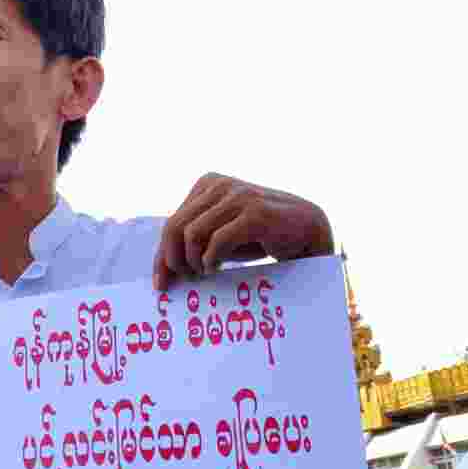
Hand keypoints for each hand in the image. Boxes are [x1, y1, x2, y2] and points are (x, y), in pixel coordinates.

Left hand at [153, 173, 333, 290]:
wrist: (307, 232)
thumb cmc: (259, 236)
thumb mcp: (220, 235)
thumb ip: (193, 242)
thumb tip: (163, 270)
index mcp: (207, 184)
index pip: (171, 223)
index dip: (162, 256)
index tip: (161, 284)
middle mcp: (219, 184)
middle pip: (174, 228)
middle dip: (174, 261)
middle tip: (186, 280)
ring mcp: (237, 196)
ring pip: (191, 234)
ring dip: (194, 262)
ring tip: (206, 273)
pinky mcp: (254, 213)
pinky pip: (217, 241)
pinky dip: (211, 260)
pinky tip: (216, 268)